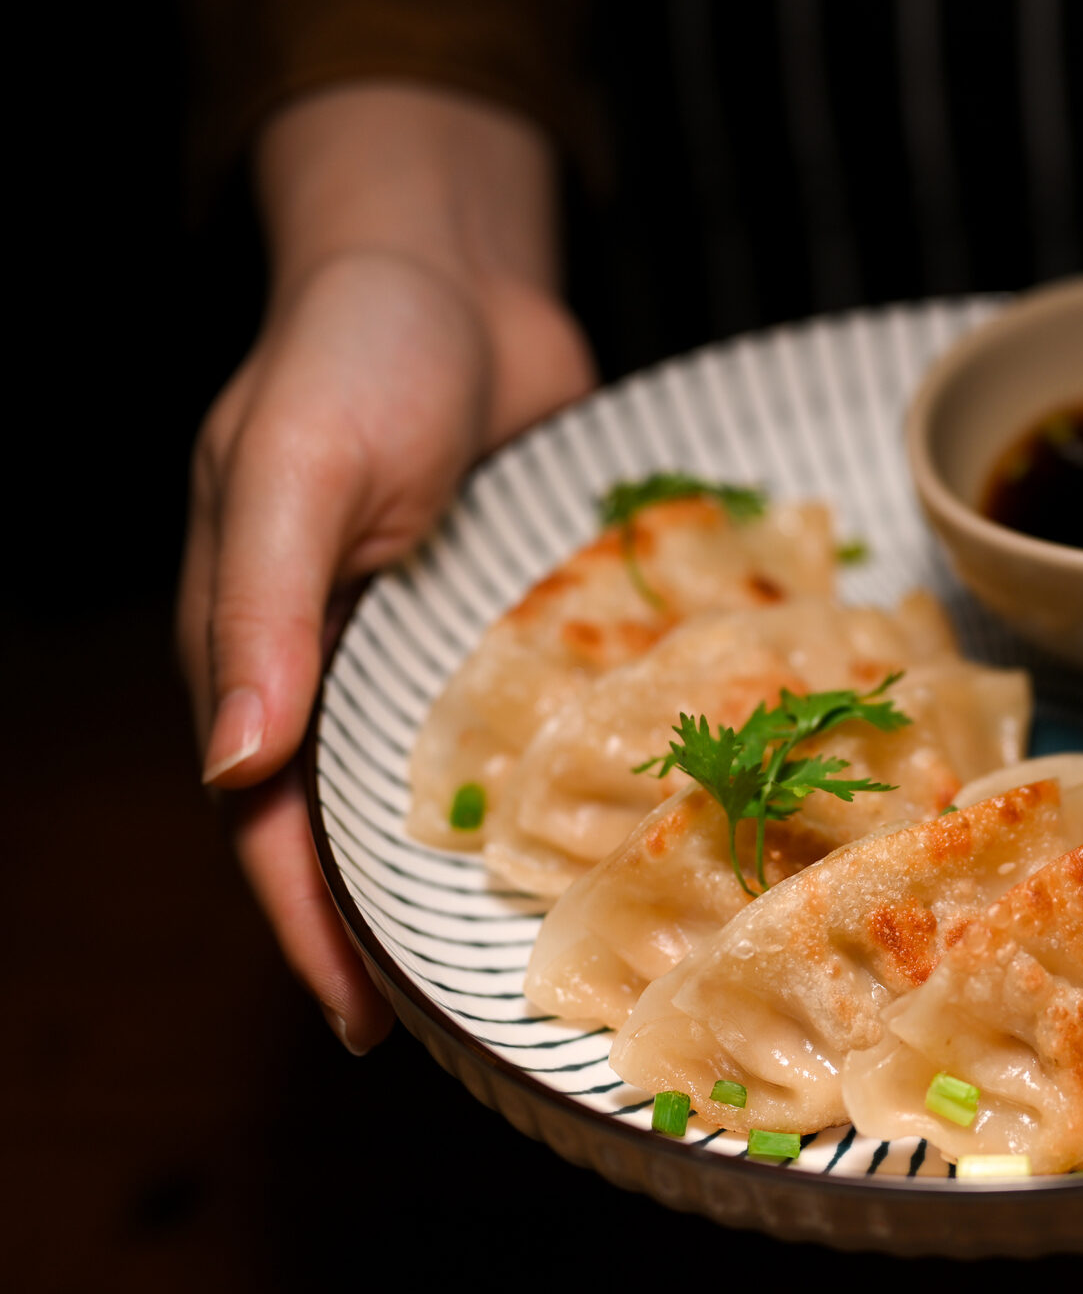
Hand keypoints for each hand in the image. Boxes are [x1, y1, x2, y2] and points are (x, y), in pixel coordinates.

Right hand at [178, 84, 595, 1052]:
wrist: (454, 268)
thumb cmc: (354, 350)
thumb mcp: (292, 470)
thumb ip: (261, 612)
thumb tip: (234, 769)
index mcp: (259, 649)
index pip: (268, 826)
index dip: (310, 930)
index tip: (363, 1025)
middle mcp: (344, 668)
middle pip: (363, 830)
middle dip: (407, 927)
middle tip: (481, 1020)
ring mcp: (432, 650)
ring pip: (454, 789)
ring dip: (495, 868)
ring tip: (566, 954)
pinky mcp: (512, 621)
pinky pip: (536, 718)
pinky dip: (568, 774)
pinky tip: (637, 826)